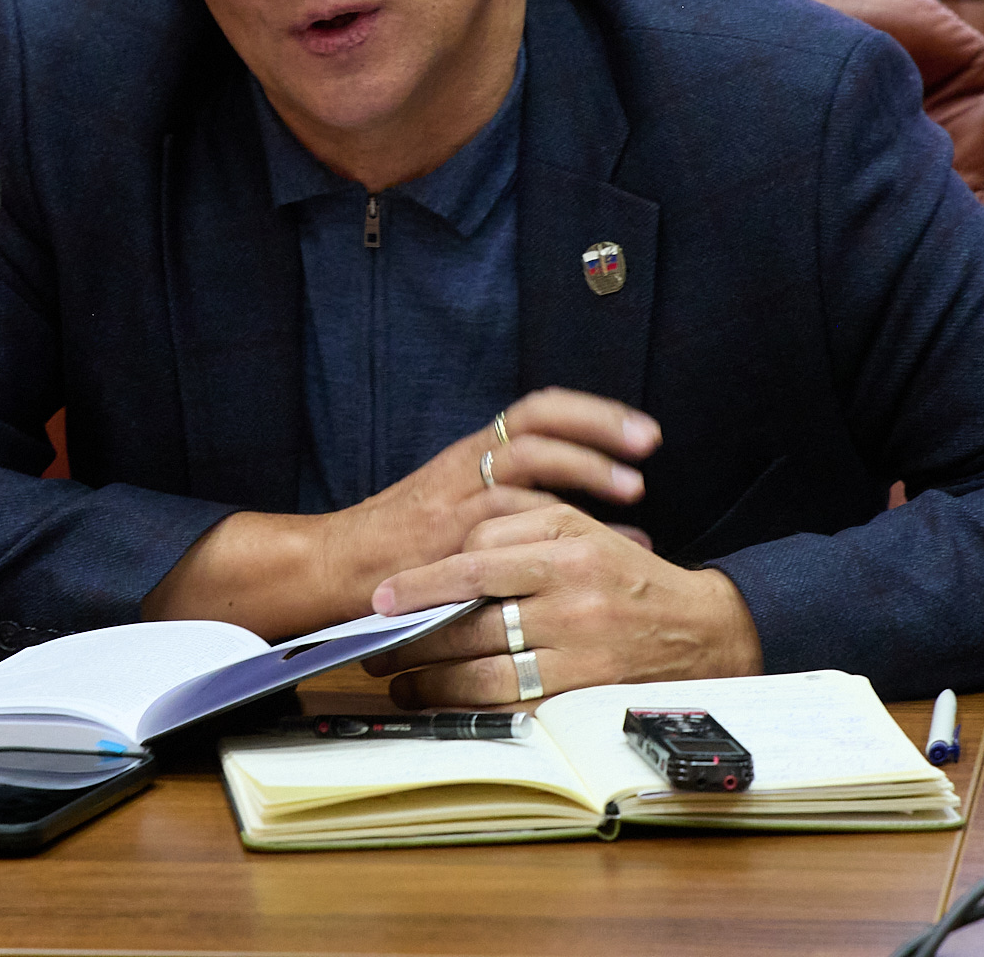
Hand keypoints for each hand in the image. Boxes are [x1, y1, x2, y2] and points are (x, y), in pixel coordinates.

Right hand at [141, 389, 658, 637]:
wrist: (333, 571)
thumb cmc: (399, 550)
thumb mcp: (456, 514)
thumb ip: (511, 509)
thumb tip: (584, 520)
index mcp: (470, 455)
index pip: (535, 412)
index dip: (591, 414)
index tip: (642, 430)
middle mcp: (465, 465)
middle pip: (538, 422)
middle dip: (600, 427)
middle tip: (650, 442)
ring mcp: (455, 497)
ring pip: (527, 458)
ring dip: (585, 467)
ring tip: (634, 487)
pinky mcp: (447, 533)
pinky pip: (507, 517)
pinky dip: (556, 526)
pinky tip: (595, 545)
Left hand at [361, 504, 763, 706]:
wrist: (700, 629)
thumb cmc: (624, 574)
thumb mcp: (580, 529)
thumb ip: (518, 528)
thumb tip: (452, 552)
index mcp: (567, 540)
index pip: (477, 558)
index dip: (423, 581)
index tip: (385, 596)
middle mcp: (572, 591)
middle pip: (472, 616)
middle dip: (413, 635)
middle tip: (375, 644)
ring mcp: (580, 645)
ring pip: (485, 666)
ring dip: (431, 679)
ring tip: (399, 682)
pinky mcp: (585, 691)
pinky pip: (513, 702)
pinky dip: (470, 706)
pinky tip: (443, 705)